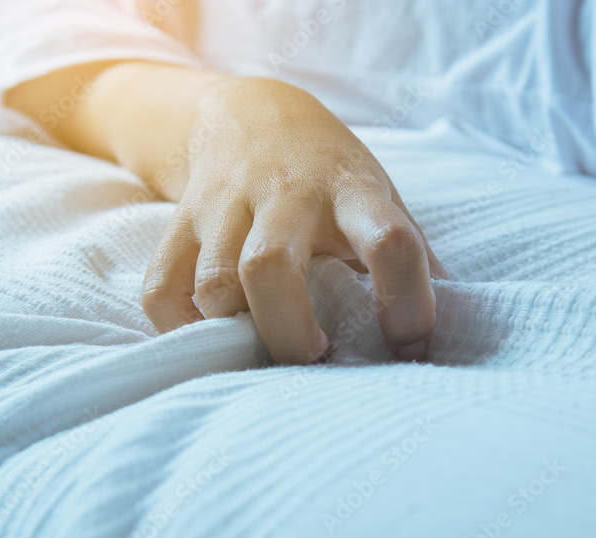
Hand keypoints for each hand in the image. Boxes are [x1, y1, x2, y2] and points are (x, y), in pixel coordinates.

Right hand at [140, 77, 447, 363]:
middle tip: (312, 357)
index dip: (405, 301)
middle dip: (289, 333)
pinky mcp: (179, 224)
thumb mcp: (377, 196)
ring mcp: (222, 207)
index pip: (389, 241)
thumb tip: (439, 332)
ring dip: (236, 332)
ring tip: (260, 346)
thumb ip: (408, 255)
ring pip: (213, 285)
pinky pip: (161, 290)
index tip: (407, 342)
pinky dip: (179, 327)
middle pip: (268, 268)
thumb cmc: (327, 174)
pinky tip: (210, 336)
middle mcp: (283, 194)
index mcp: (349, 190)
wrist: (249, 117)